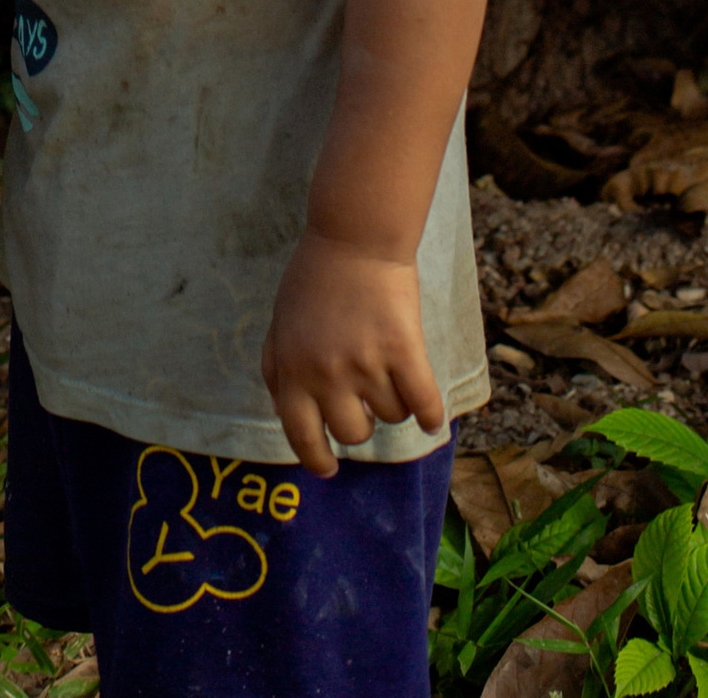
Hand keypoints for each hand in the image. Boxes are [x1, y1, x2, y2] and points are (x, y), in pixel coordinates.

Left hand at [261, 232, 445, 480]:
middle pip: (353, 433)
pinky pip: (423, 402)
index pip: (301, 436)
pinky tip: (431, 418)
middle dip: (361, 423)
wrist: (354, 237)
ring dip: (392, 401)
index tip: (328, 469)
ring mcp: (367, 363)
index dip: (316, 460)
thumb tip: (283, 414)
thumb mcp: (280, 324)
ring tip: (388, 370)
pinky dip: (430, 415)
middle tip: (364, 398)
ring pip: (390, 415)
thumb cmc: (314, 279)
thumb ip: (277, 370)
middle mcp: (327, 374)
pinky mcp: (404, 349)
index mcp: (293, 369)